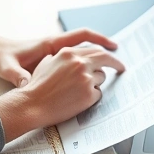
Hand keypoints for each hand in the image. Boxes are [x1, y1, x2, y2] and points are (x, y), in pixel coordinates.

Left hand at [0, 29, 118, 87]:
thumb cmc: (3, 57)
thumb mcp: (9, 68)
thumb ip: (18, 76)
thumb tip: (26, 83)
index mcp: (50, 44)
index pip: (81, 36)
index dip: (99, 40)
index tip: (114, 47)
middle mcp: (56, 47)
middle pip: (87, 44)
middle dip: (105, 51)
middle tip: (121, 64)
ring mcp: (55, 53)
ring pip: (82, 53)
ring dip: (97, 59)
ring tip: (112, 72)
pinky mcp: (52, 60)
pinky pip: (75, 60)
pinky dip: (85, 66)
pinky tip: (92, 78)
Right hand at [0, 40, 125, 141]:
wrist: (32, 104)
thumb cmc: (36, 86)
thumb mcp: (47, 63)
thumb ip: (61, 57)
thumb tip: (70, 57)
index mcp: (69, 52)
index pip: (95, 49)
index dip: (105, 54)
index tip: (111, 58)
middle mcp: (80, 62)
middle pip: (105, 59)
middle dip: (116, 63)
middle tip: (121, 68)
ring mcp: (86, 78)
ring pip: (101, 79)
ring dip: (94, 84)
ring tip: (77, 92)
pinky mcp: (88, 94)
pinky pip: (97, 94)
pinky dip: (90, 98)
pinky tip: (76, 101)